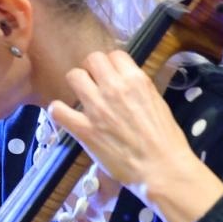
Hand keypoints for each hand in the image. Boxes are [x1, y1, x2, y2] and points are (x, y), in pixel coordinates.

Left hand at [47, 51, 222, 221]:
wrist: (160, 167)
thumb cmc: (164, 138)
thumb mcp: (156, 102)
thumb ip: (137, 89)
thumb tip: (123, 82)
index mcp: (136, 80)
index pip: (114, 55)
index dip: (110, 64)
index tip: (109, 75)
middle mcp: (114, 88)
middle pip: (91, 60)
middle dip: (92, 70)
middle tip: (94, 84)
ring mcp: (96, 108)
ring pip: (74, 77)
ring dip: (76, 85)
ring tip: (81, 98)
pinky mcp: (83, 129)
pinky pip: (57, 109)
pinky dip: (58, 111)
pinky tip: (65, 115)